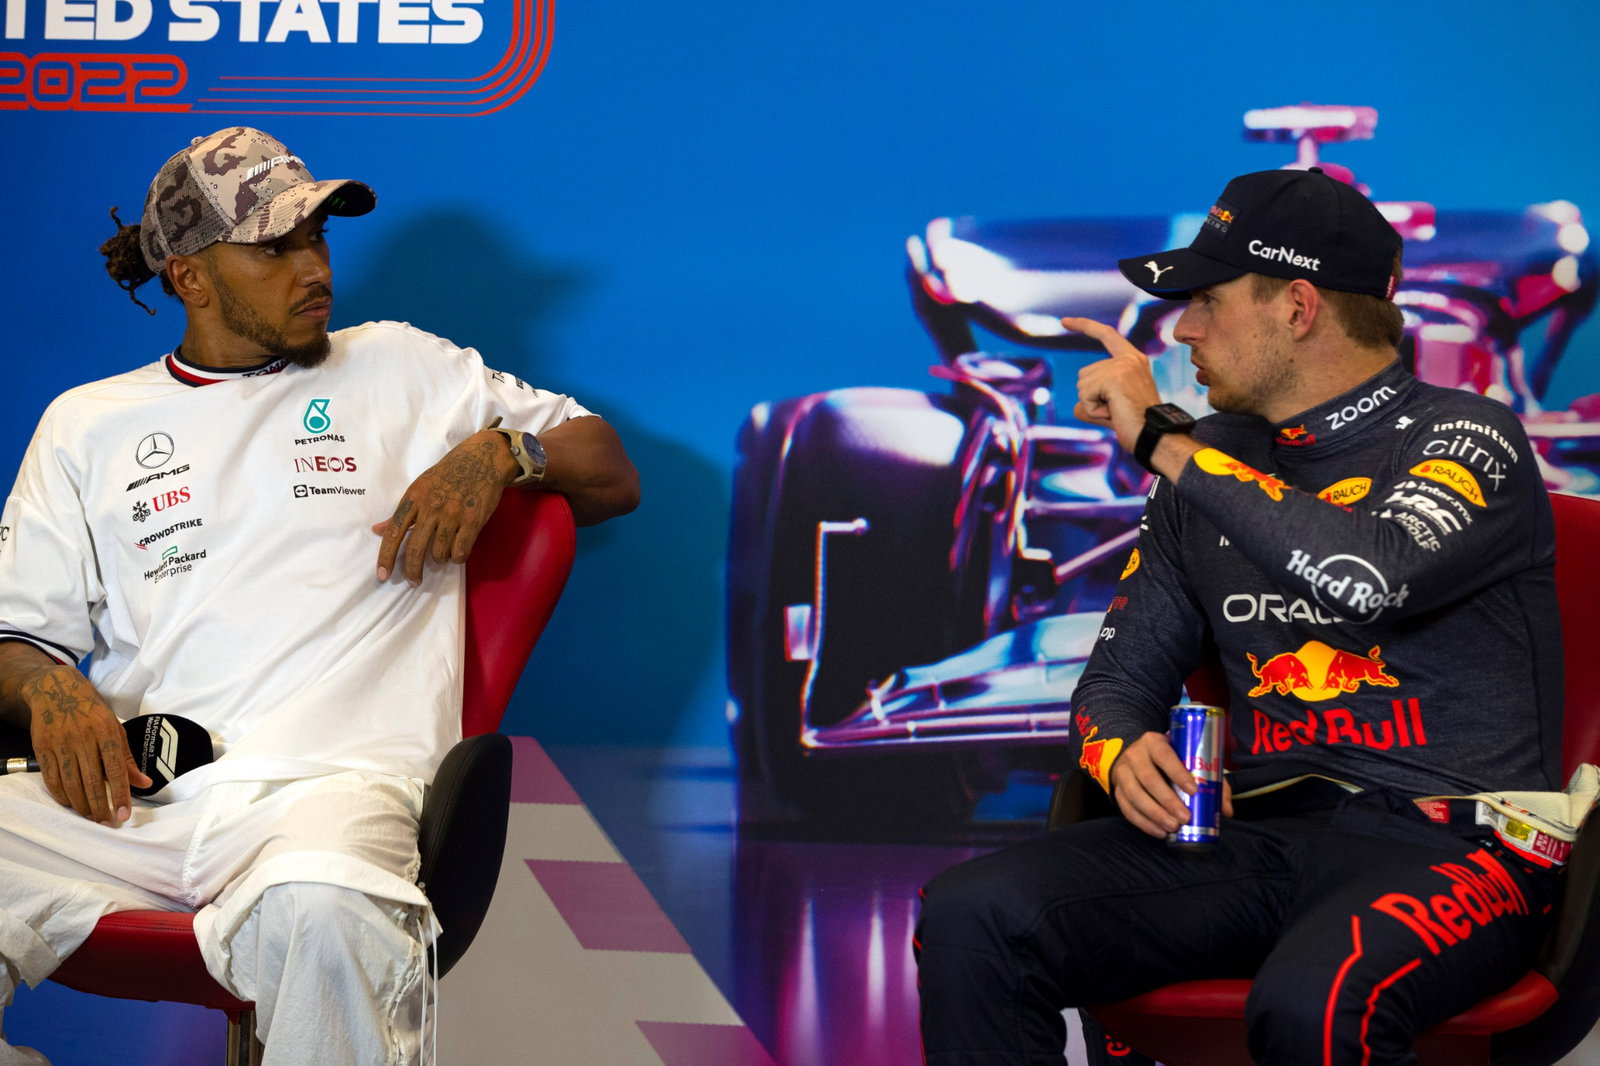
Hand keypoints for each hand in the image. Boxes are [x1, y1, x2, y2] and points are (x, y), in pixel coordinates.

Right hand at [21, 666, 149, 823]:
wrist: (57, 690)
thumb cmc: (92, 712)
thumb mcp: (115, 728)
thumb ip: (128, 759)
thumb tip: (145, 783)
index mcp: (106, 732)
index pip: (115, 770)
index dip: (120, 795)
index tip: (124, 815)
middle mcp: (83, 738)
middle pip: (92, 781)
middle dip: (101, 807)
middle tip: (107, 822)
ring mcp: (61, 744)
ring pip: (71, 784)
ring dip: (82, 806)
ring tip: (91, 817)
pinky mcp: (43, 748)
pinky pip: (51, 779)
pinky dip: (61, 796)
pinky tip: (71, 804)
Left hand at [373, 432, 515, 583]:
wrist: (482, 460)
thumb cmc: (448, 474)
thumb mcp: (420, 487)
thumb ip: (401, 513)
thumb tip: (377, 530)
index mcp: (414, 498)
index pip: (394, 532)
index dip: (386, 557)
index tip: (382, 575)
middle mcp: (431, 508)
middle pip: (415, 549)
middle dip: (412, 571)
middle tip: (414, 581)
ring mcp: (453, 515)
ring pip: (439, 554)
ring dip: (439, 559)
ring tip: (443, 552)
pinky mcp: (473, 521)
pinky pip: (460, 552)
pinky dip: (457, 557)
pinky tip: (457, 551)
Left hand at [1063, 316, 1163, 452]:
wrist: (1155, 436)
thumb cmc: (1136, 426)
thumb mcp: (1112, 406)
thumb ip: (1094, 400)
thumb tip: (1076, 406)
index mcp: (1133, 360)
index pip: (1106, 335)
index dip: (1084, 326)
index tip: (1064, 321)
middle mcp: (1129, 358)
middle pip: (1084, 375)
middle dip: (1091, 398)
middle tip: (1117, 410)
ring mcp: (1122, 365)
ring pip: (1082, 386)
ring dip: (1092, 405)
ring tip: (1116, 412)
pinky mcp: (1114, 376)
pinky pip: (1084, 396)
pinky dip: (1092, 410)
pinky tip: (1112, 414)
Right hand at [1108, 731, 1232, 837]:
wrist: (1137, 755)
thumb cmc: (1170, 759)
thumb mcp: (1188, 759)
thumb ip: (1210, 780)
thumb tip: (1226, 810)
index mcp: (1153, 742)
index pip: (1164, 756)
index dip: (1177, 773)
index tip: (1194, 791)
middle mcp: (1134, 755)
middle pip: (1148, 779)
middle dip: (1167, 801)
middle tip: (1185, 818)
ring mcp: (1123, 772)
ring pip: (1134, 795)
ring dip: (1154, 814)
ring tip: (1173, 827)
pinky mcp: (1117, 789)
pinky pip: (1126, 808)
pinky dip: (1143, 822)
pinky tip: (1159, 832)